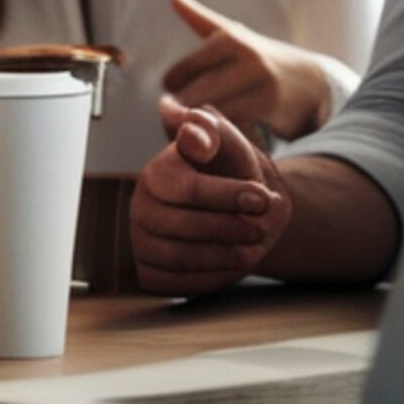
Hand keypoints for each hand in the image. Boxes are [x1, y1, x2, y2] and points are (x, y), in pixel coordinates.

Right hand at [131, 98, 290, 296]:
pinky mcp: (150, 271)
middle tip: (261, 227)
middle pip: (178, 225)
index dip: (224, 194)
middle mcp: (142, 207)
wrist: (240, 208)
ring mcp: (142, 241)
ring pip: (176, 257)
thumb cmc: (231, 173)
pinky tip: (232, 264)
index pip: (182, 187)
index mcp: (157, 172)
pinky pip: (173, 284)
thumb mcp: (228, 142)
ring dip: (222, 256)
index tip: (261, 196)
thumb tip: (186, 120)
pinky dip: (208, 279)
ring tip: (254, 249)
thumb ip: (210, 129)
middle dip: (227, 228)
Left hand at [163, 0, 335, 139]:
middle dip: (182, 111)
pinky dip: (224, 130)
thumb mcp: (234, 35)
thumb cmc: (262, 58)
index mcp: (228, 38)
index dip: (173, 92)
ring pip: (212, 110)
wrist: (313, 83)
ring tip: (200, 127)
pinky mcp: (272, 105)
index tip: (176, 98)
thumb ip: (199, 19)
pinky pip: (234, 124)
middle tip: (181, 119)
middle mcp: (245, 55)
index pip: (179, 74)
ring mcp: (261, 80)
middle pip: (194, 94)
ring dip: (201, 123)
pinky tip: (225, 132)